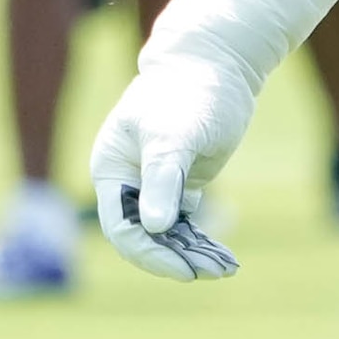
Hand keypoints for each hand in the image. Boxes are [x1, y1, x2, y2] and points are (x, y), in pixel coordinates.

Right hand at [83, 0, 338, 282]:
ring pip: (168, 235)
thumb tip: (154, 228)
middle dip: (176, 258)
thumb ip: (162, 180)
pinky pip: (187, 225)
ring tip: (227, 269)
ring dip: (194, 254)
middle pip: (145, 237)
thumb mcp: (173, 136)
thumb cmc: (188, 93)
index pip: (120, 227)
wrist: (218, 65)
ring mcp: (155, 186)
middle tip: (213, 272)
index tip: (182, 268)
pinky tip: (226, 258)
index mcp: (111, 170)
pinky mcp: (181, 185)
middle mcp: (129, 182)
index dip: (148, 253)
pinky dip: (203, 241)